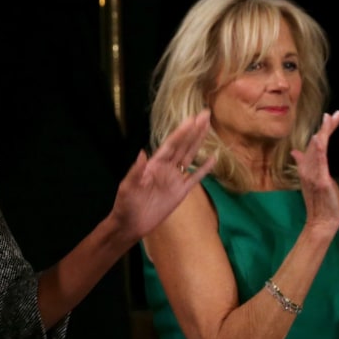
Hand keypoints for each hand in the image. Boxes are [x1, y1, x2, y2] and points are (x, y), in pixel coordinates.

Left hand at [110, 110, 214, 240]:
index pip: (171, 145)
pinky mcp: (180, 192)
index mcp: (154, 165)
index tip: (192, 118)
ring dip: (199, 142)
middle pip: (183, 146)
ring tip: (208, 127)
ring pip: (190, 156)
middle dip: (194, 130)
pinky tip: (213, 158)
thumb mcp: (127, 188)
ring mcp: (174, 179)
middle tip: (206, 114)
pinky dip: (204, 168)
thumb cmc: (125, 205)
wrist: (130, 224)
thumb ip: (135, 171)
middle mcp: (166, 168)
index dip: (182, 132)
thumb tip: (142, 153)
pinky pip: (195, 177)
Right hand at [291, 111, 338, 232]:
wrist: (320, 222)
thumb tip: (295, 152)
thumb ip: (304, 165)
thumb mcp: (313, 181)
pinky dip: (318, 151)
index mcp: (308, 167)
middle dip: (326, 128)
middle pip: (316, 144)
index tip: (331, 116)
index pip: (316, 144)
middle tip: (333, 114)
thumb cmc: (319, 203)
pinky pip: (319, 164)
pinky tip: (319, 140)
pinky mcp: (320, 181)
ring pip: (318, 151)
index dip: (324, 130)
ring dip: (322, 134)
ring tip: (328, 120)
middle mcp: (309, 169)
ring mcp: (313, 175)